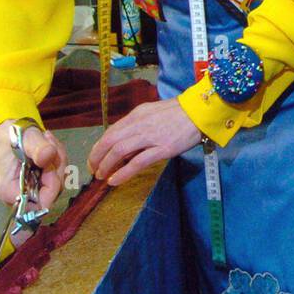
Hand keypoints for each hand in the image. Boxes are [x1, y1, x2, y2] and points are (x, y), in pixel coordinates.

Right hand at [0, 119, 69, 210]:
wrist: (8, 134)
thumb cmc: (10, 137)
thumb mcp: (25, 138)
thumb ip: (37, 147)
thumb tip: (48, 156)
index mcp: (10, 192)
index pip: (39, 204)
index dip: (51, 186)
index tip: (48, 163)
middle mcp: (22, 197)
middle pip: (53, 192)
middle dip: (56, 166)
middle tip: (49, 143)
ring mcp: (33, 191)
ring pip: (58, 182)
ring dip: (58, 159)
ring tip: (47, 141)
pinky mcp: (40, 184)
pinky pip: (58, 176)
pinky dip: (58, 159)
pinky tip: (49, 146)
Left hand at [87, 99, 203, 185]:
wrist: (200, 112)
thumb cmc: (178, 113)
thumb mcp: (152, 113)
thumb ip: (137, 125)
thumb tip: (123, 142)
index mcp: (137, 115)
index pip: (111, 131)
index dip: (98, 147)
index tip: (94, 158)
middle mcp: (140, 124)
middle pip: (110, 141)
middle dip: (97, 157)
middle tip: (93, 169)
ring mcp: (151, 136)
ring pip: (120, 151)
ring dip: (106, 166)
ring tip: (101, 176)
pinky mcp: (163, 149)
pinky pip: (138, 162)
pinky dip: (123, 173)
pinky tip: (115, 181)